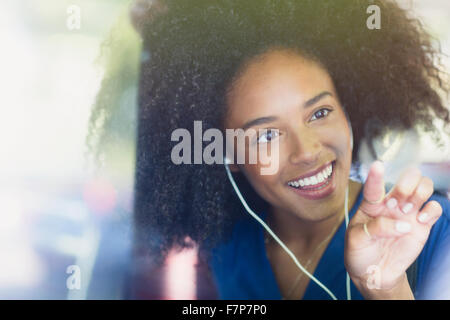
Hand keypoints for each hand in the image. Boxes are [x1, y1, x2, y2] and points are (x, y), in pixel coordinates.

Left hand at [344, 161, 442, 298]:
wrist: (375, 272)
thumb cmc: (360, 251)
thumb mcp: (356, 240)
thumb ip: (375, 228)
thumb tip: (401, 225)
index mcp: (371, 204)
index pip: (374, 186)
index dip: (375, 176)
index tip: (378, 165)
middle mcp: (391, 204)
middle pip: (406, 179)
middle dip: (406, 184)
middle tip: (399, 202)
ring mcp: (408, 213)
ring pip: (423, 187)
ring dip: (419, 194)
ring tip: (408, 210)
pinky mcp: (421, 225)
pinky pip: (434, 209)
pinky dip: (432, 210)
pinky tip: (421, 220)